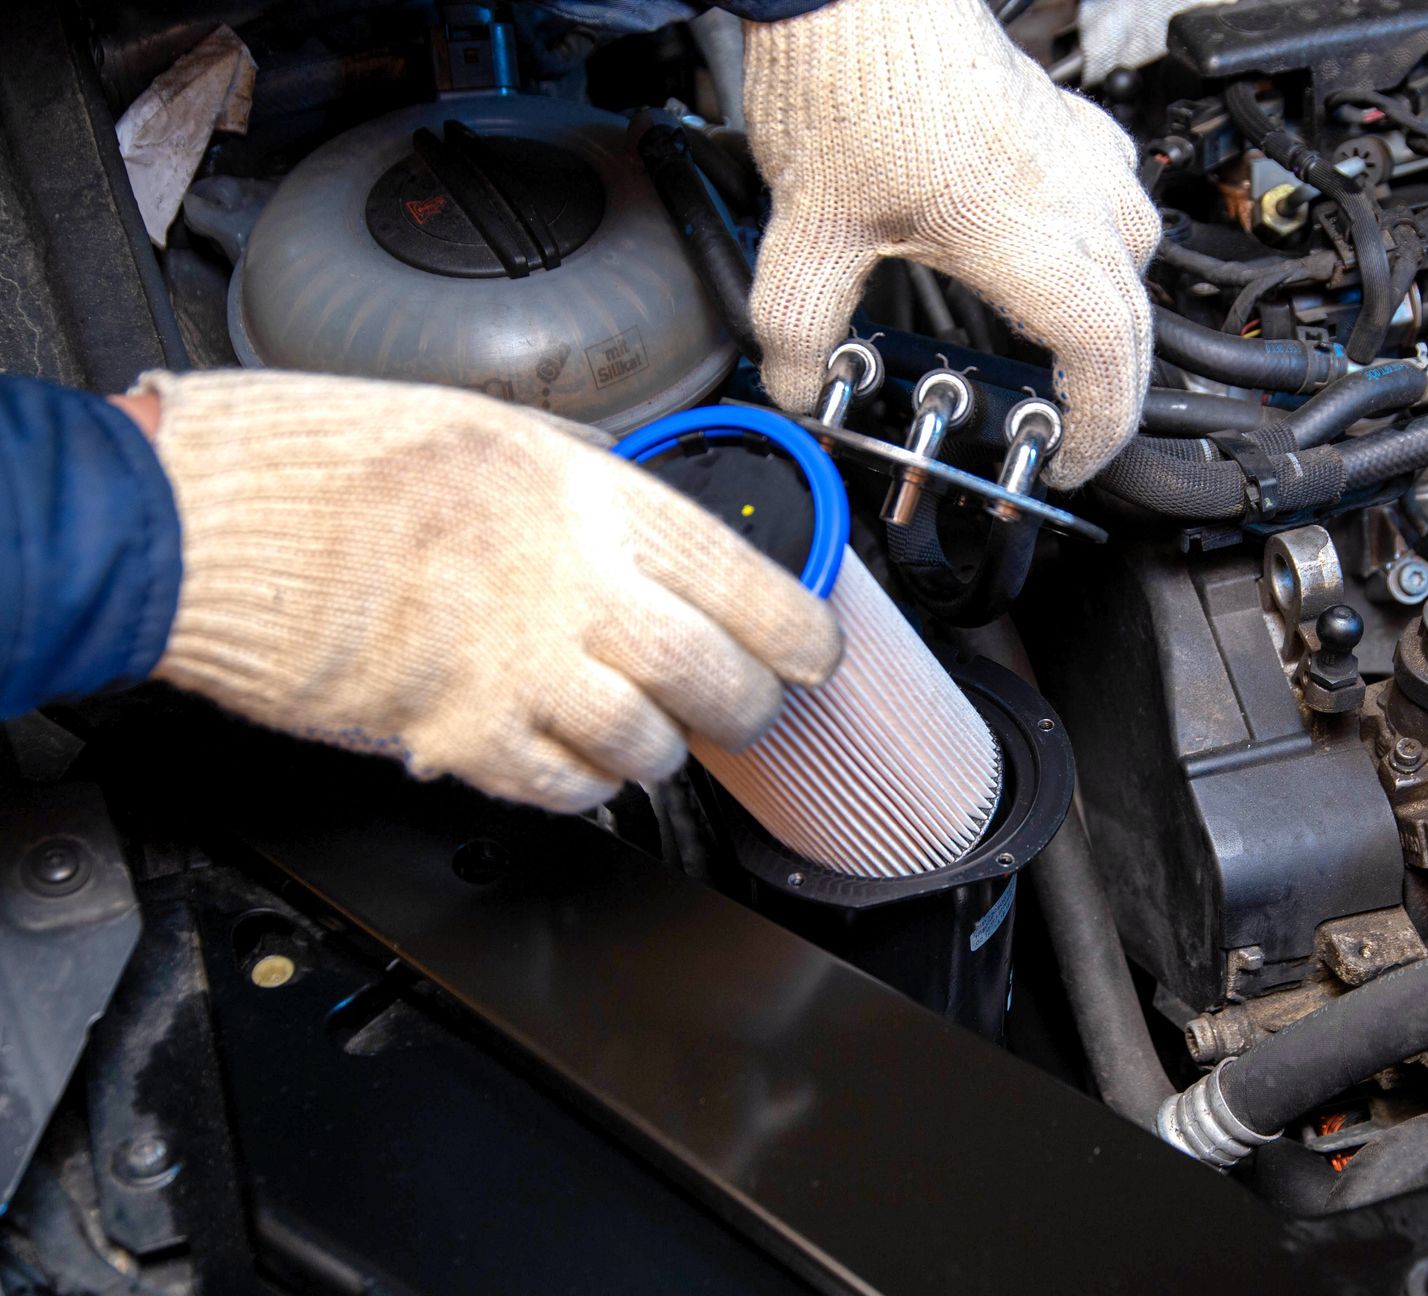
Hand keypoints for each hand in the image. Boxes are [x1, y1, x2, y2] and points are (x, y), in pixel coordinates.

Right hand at [133, 370, 841, 811]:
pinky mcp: (456, 737)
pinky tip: (573, 753)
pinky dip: (588, 785)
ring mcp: (512, 671)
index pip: (745, 584)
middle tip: (744, 702)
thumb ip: (587, 479)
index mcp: (584, 498)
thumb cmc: (322, 459)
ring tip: (647, 728)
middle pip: (716, 679)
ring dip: (663, 750)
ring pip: (649, 748)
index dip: (801, 633)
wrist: (199, 522)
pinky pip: (565, 790)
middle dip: (749, 706)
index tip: (811, 650)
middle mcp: (565, 587)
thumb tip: (657, 522)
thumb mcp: (487, 425)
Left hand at [741, 0, 1160, 487]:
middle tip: (1073, 430)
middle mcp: (1076, 198)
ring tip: (1074, 353)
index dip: (1099, 426)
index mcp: (1032, 240)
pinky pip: (1114, 196)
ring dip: (1116, 313)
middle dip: (1112, 389)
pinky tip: (1059, 248)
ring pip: (1136, 255)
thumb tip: (798, 385)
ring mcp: (1079, 152)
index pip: (1107, 359)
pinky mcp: (1063, 117)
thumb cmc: (851, 82)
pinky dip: (1101, 244)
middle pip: (1134, 319)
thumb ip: (798, 330)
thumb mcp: (806, 234)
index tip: (1070, 459)